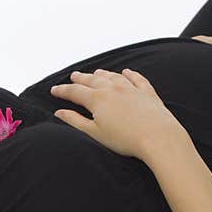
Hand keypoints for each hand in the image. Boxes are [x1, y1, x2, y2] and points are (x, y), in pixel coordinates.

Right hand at [50, 68, 187, 158]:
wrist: (158, 136)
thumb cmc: (125, 139)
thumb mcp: (95, 133)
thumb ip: (75, 121)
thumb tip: (60, 112)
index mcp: (97, 99)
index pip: (75, 92)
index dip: (62, 90)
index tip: (54, 90)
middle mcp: (113, 89)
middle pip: (92, 80)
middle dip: (81, 78)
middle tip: (73, 76)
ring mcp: (131, 89)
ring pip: (113, 76)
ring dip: (102, 73)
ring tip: (95, 72)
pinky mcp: (147, 92)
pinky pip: (136, 79)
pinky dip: (130, 74)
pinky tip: (126, 71)